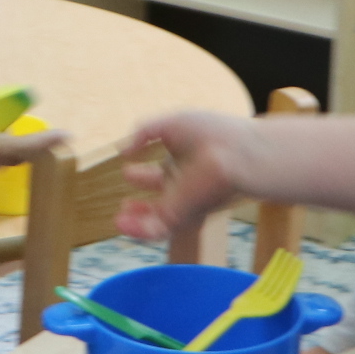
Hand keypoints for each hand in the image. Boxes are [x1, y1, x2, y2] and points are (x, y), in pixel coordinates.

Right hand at [114, 110, 253, 241]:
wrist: (235, 154)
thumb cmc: (211, 133)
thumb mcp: (171, 124)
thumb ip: (145, 132)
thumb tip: (123, 148)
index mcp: (184, 162)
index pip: (160, 174)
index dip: (142, 175)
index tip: (127, 169)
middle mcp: (185, 185)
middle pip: (160, 201)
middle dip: (140, 206)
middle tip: (123, 205)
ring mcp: (184, 202)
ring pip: (158, 219)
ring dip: (137, 221)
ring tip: (119, 219)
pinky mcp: (182, 216)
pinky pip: (158, 229)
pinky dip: (139, 229)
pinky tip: (123, 223)